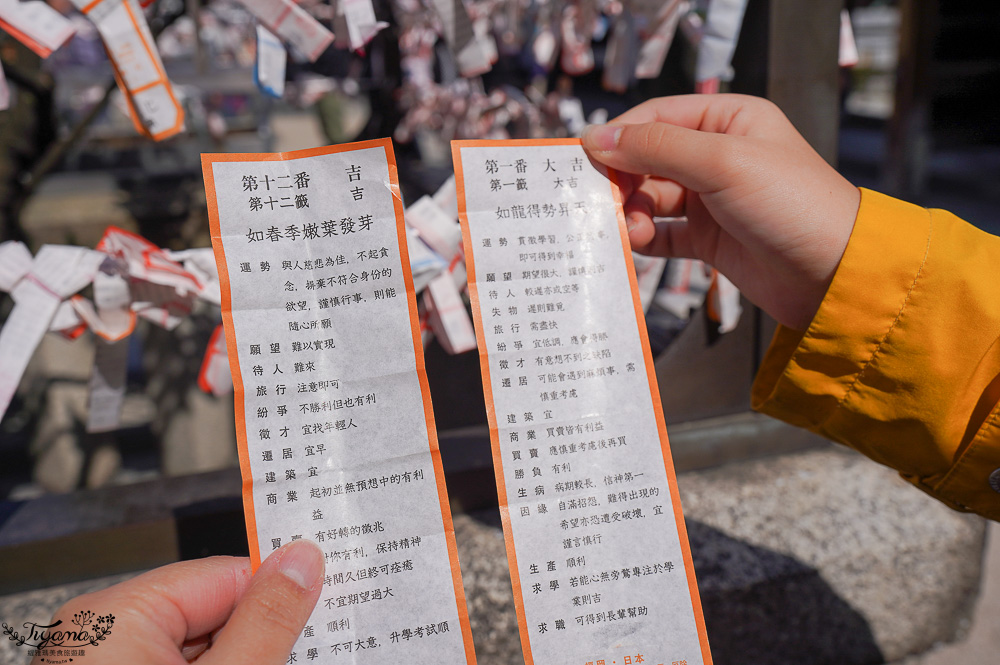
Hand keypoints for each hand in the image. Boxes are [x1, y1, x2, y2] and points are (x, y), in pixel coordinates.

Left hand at [29, 539, 323, 663]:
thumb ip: (265, 620)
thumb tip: (302, 560)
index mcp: (117, 612)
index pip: (227, 573)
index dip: (279, 596)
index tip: (324, 611)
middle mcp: (99, 631)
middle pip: (213, 611)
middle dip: (258, 635)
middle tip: (302, 654)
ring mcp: (100, 660)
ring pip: (197, 645)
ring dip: (238, 657)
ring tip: (277, 662)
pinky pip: (172, 663)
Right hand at [582, 94, 860, 329]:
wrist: (833, 276)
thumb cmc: (794, 205)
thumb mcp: (722, 162)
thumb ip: (657, 147)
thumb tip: (599, 138)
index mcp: (730, 120)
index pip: (658, 116)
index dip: (620, 135)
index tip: (586, 159)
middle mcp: (719, 156)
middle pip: (649, 159)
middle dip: (623, 181)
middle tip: (601, 202)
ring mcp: (714, 200)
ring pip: (652, 199)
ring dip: (633, 214)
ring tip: (630, 231)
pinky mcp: (711, 239)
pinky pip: (664, 234)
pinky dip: (645, 239)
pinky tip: (635, 246)